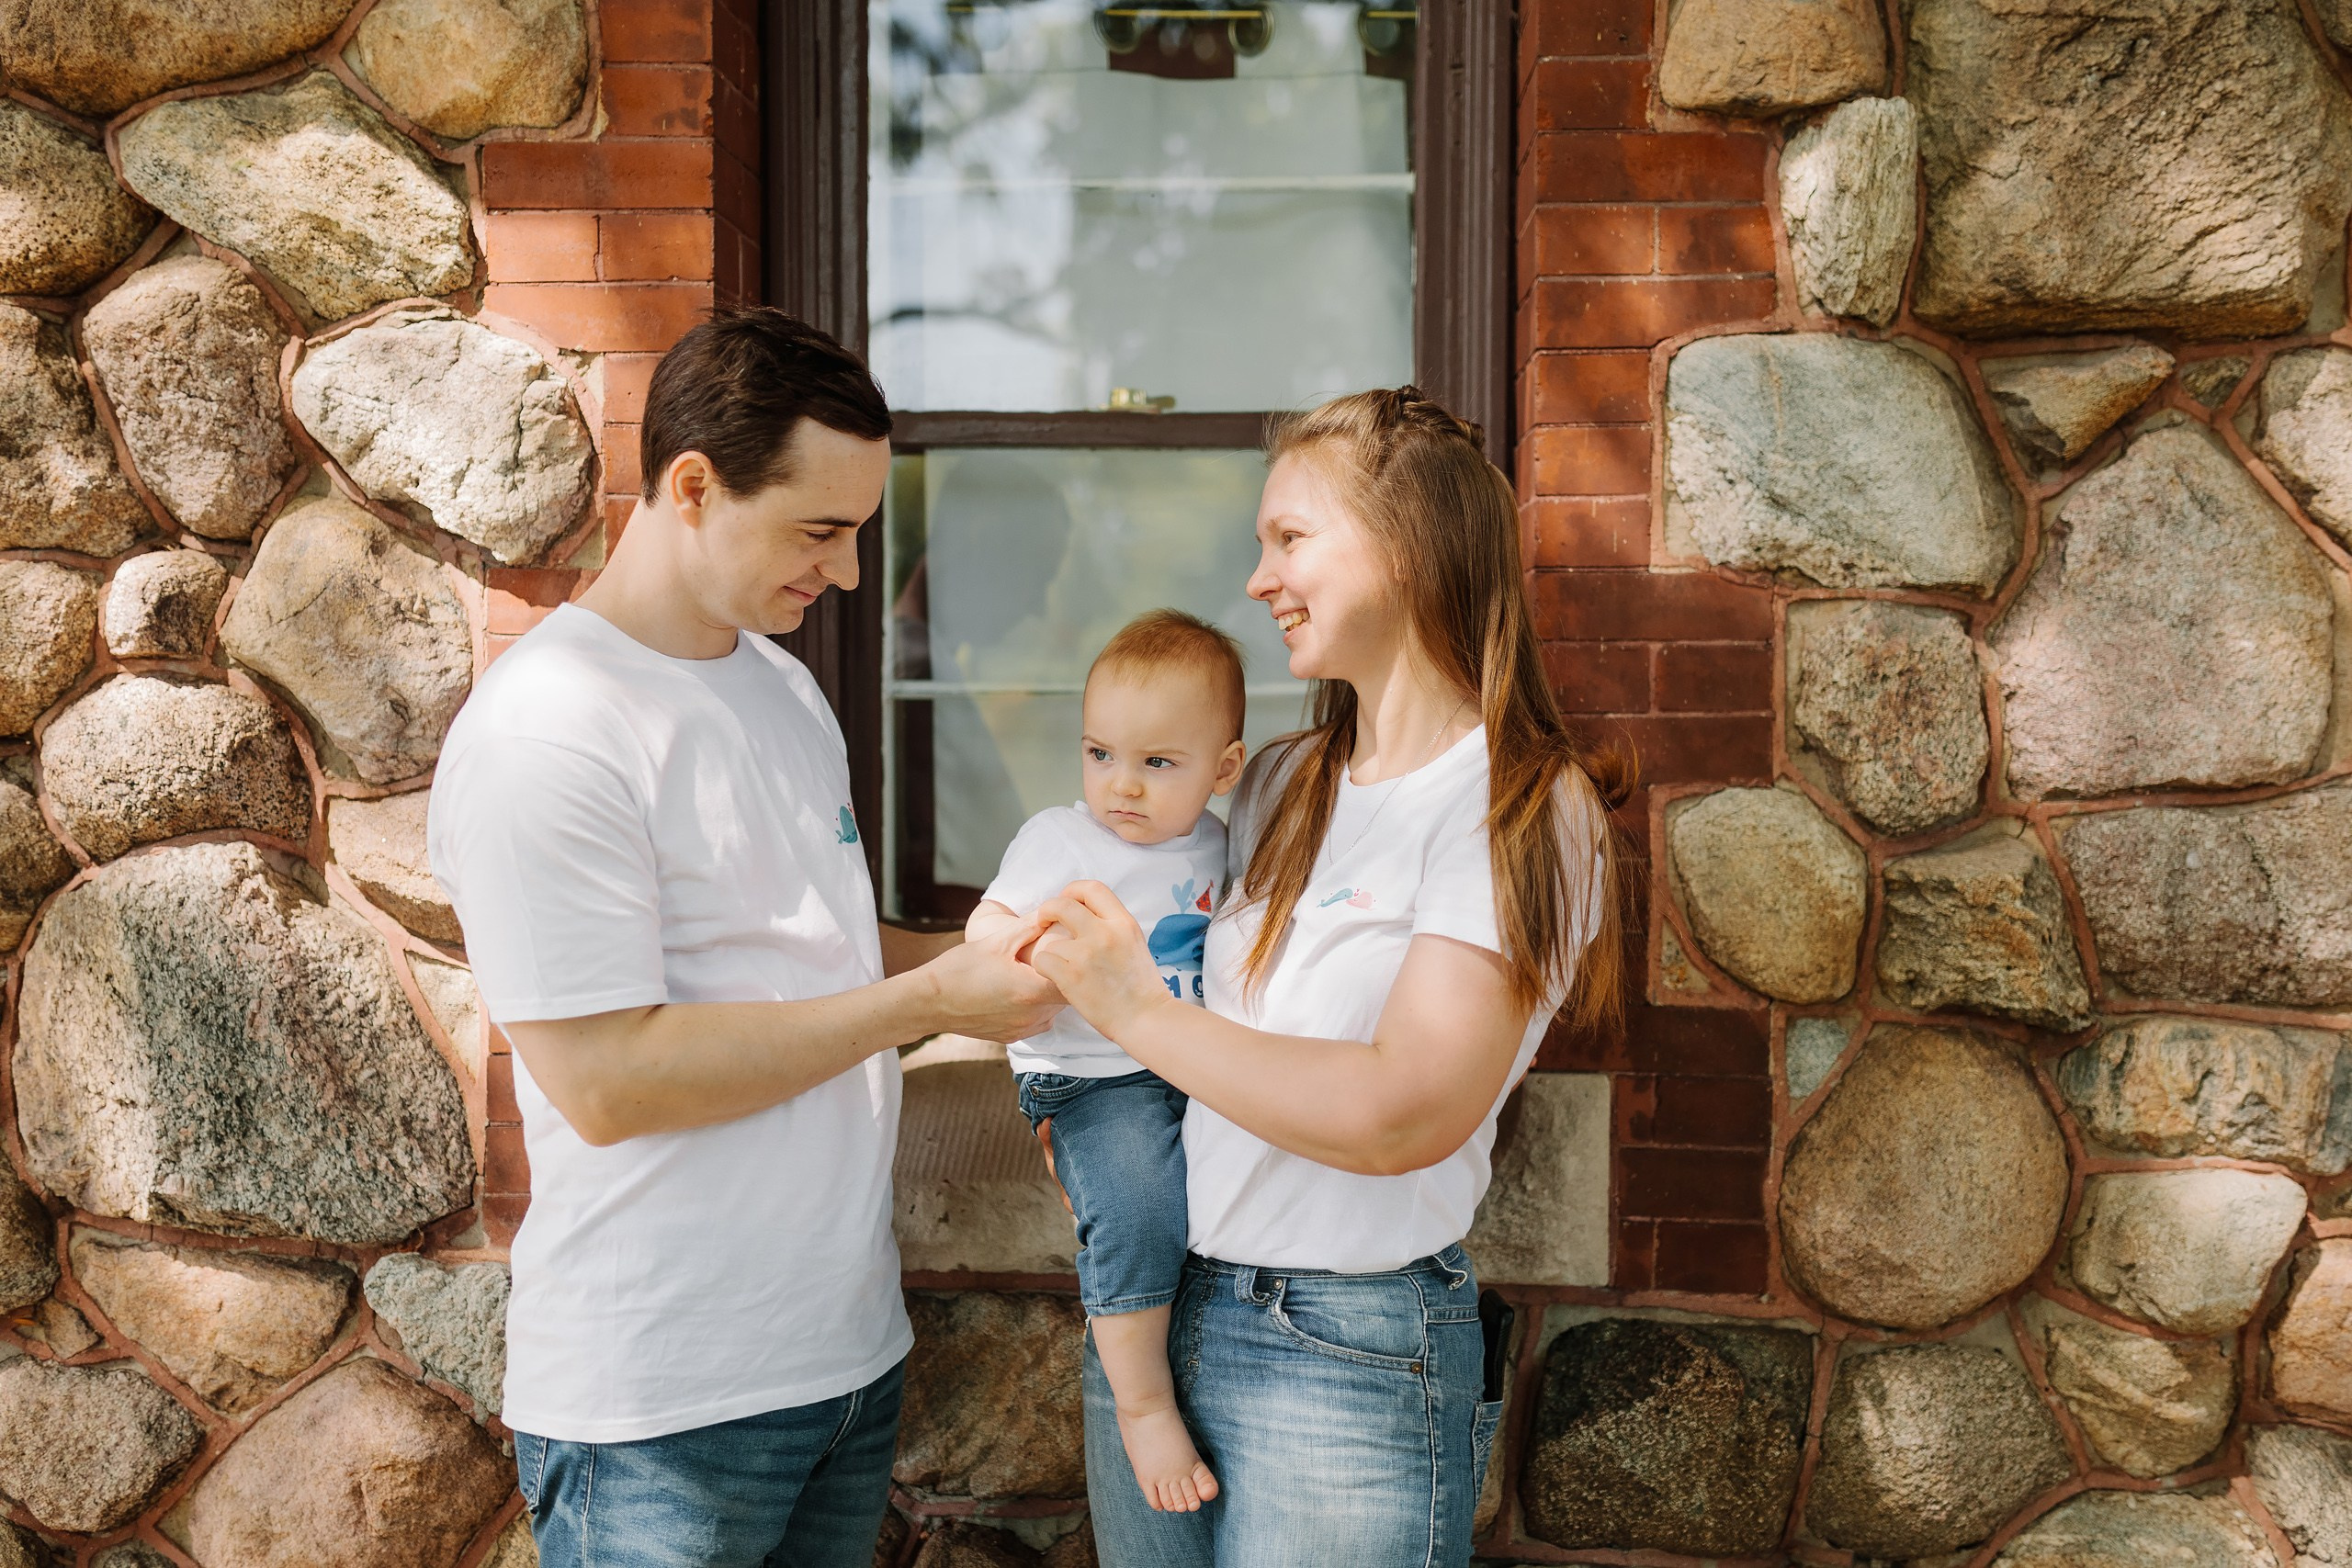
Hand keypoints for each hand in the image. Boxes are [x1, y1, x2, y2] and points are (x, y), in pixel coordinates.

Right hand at [918, 915, 1063, 1042]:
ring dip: (1049, 993)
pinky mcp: (1011, 1037)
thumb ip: (1029, 926)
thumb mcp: (996, 942)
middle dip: (1063, 977)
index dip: (1075, 963)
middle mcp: (1032, 1015)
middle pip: (1065, 996)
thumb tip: (1052, 911)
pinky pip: (1036, 1022)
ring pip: (1052, 1010)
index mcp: (1032, 990)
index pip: (1073, 978)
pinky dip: (1035, 1008)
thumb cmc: (959, 969)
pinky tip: (1020, 993)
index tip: (1068, 950)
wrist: (928, 1002)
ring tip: (1034, 974)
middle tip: (1054, 958)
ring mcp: (1022, 1029)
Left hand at [1030, 881, 1179, 1041]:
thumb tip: (1085, 915)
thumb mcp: (1134, 943)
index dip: (1072, 891)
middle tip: (1044, 921)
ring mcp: (1087, 954)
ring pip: (1049, 941)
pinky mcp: (1071, 976)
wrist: (1146, 1018)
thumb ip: (1112, 926)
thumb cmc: (1141, 987)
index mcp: (1123, 922)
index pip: (1092, 888)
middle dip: (1047, 910)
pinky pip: (1042, 961)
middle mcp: (1105, 933)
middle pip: (1062, 904)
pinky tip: (1057, 979)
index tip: (1066, 902)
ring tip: (1064, 969)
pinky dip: (1044, 970)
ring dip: (1051, 953)